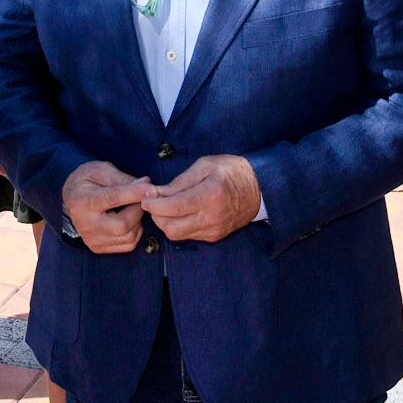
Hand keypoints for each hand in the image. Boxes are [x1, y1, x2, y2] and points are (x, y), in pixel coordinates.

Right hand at [63, 160, 151, 253]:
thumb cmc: (87, 181)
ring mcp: (91, 238)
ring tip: (132, 207)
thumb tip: (146, 186)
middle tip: (141, 199)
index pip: (112, 199)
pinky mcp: (98, 247)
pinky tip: (129, 220)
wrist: (70, 197)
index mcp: (82, 200)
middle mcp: (85, 224)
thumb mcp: (102, 170)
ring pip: (128, 237)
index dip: (134, 194)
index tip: (151, 189)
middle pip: (122, 225)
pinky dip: (135, 232)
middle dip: (138, 210)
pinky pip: (127, 245)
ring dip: (138, 221)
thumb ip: (123, 179)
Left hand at [142, 155, 262, 243]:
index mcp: (211, 195)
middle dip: (156, 216)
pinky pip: (188, 235)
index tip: (144, 198)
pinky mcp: (214, 236)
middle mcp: (212, 217)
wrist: (258, 189)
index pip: (173, 208)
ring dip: (165, 222)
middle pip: (171, 228)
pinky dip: (178, 225)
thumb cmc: (231, 171)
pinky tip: (179, 213)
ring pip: (177, 235)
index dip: (153, 205)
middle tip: (153, 202)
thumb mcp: (205, 165)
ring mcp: (214, 230)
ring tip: (165, 206)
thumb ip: (179, 181)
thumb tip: (156, 193)